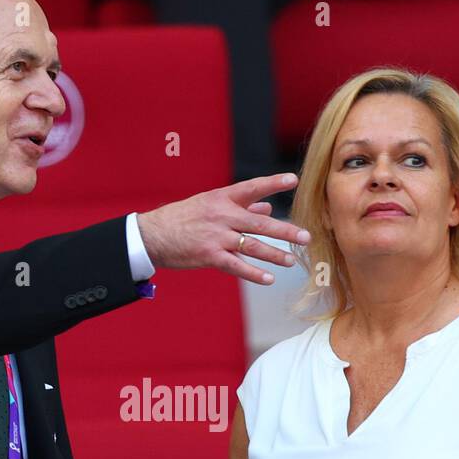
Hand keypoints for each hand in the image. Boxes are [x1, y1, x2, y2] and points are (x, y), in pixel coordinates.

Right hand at [136, 172, 310, 284]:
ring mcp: (216, 237)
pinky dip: (254, 273)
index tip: (293, 179)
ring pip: (252, 246)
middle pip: (259, 223)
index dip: (273, 183)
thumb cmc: (183, 218)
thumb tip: (267, 207)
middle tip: (305, 236)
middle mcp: (222, 216)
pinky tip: (269, 279)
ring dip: (274, 254)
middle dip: (284, 230)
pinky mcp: (209, 256)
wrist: (153, 235)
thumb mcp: (210, 205)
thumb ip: (241, 206)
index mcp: (222, 198)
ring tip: (291, 261)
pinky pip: (236, 266)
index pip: (252, 188)